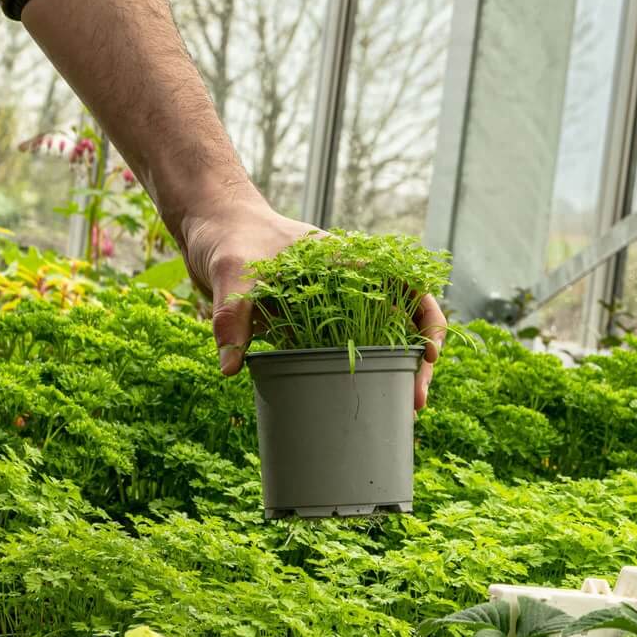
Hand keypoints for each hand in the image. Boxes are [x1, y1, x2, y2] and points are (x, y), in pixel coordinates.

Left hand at [175, 199, 448, 409]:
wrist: (208, 225)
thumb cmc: (228, 234)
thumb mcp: (231, 270)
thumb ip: (232, 315)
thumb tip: (230, 367)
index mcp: (346, 262)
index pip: (406, 287)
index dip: (427, 320)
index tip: (428, 355)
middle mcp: (346, 285)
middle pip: (400, 322)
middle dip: (416, 361)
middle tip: (414, 402)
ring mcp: (327, 306)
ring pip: (375, 341)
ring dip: (391, 373)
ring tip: (396, 411)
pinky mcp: (304, 324)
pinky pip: (338, 353)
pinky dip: (350, 376)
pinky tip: (350, 402)